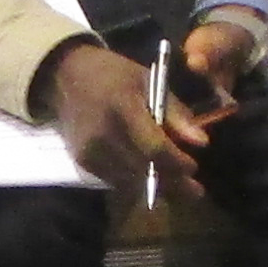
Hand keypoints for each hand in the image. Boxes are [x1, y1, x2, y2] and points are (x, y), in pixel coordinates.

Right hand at [39, 40, 186, 200]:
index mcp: (123, 107)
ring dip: (158, 187)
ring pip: (132, 182)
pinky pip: (117, 181)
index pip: (154, 148)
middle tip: (195, 191)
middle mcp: (104, 135)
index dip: (176, 162)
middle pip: (145, 170)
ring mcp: (90, 152)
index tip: (193, 167)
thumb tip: (202, 143)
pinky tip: (153, 179)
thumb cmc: (114, 75)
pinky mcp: (83, 163)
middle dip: (174, 183)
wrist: (66, 79)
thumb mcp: (150, 82)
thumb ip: (176, 113)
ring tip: (180, 188)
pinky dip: (138, 182)